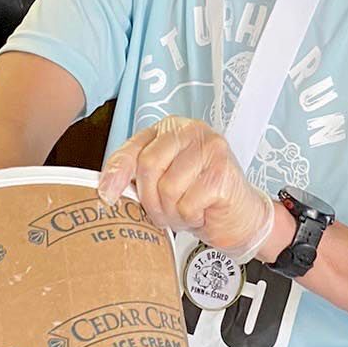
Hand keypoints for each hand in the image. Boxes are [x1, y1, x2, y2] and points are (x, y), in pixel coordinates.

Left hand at [99, 116, 272, 256]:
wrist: (240, 216)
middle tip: (161, 212)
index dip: (117, 172)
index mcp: (172, 129)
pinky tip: (200, 212)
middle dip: (149, 199)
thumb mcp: (163, 181)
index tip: (107, 194)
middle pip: (149, 165)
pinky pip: (187, 204)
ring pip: (167, 188)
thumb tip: (107, 189)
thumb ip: (138, 176)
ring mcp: (211, 149)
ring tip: (184, 212)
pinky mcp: (222, 173)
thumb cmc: (199, 197)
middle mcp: (192, 131)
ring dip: (171, 212)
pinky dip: (189, 217)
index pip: (134, 147)